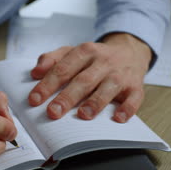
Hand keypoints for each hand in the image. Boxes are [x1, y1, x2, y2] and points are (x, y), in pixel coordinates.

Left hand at [28, 33, 151, 121]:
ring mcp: (120, 74)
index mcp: (85, 52)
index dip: (47, 85)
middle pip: (83, 80)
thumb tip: (35, 72)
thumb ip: (52, 59)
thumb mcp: (73, 52)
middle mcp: (103, 62)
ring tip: (83, 115)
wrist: (130, 52)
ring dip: (95, 102)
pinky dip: (127, 108)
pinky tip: (118, 118)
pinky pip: (134, 98)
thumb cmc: (95, 58)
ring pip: (108, 88)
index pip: (63, 69)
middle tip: (53, 112)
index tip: (34, 100)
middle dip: (67, 97)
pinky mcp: (136, 86)